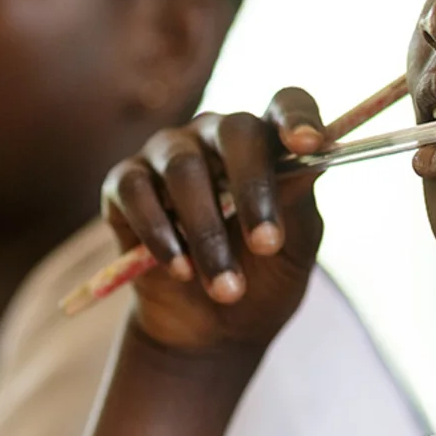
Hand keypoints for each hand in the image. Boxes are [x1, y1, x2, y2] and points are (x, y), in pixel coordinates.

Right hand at [102, 87, 326, 353]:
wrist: (210, 332)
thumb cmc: (261, 279)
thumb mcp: (294, 247)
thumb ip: (299, 200)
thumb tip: (311, 160)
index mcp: (266, 144)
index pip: (286, 104)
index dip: (298, 115)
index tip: (309, 143)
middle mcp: (215, 136)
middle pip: (234, 131)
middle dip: (253, 189)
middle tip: (266, 245)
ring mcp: (166, 154)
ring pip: (183, 168)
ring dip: (207, 232)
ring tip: (225, 286)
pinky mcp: (123, 183)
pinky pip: (136, 191)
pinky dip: (160, 234)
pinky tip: (181, 270)